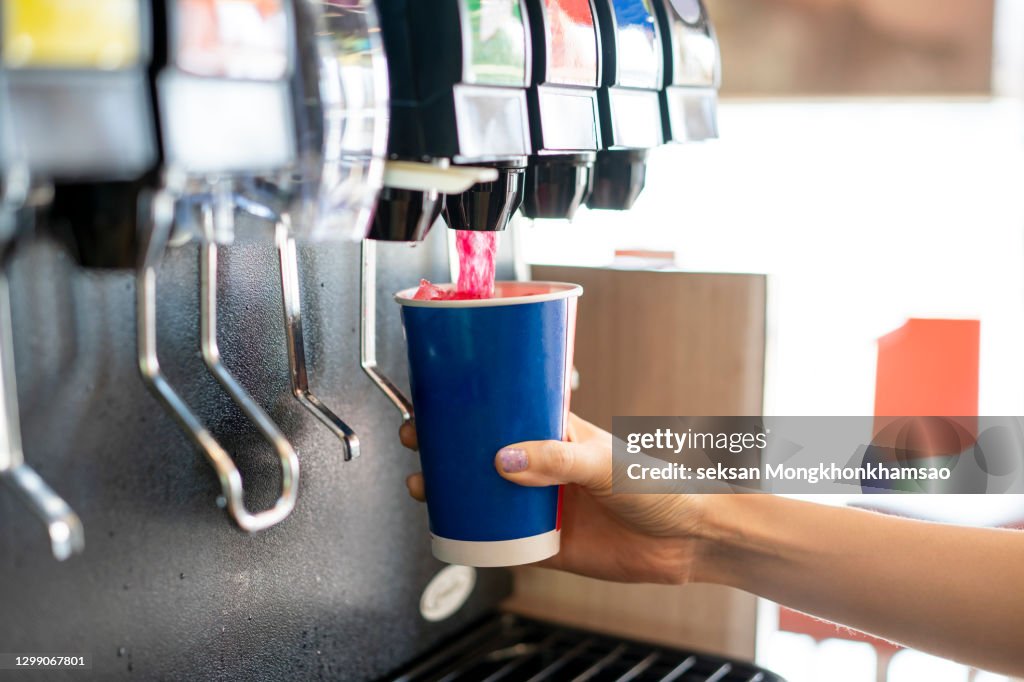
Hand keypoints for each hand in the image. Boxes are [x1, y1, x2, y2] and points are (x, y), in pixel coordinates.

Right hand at [400, 414, 708, 583]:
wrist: (691, 541)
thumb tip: (505, 461)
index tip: (436, 401)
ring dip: (451, 492)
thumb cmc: (662, 486)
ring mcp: (542, 504)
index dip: (468, 405)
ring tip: (423, 488)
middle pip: (482, 453)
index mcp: (557, 432)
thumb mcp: (607, 462)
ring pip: (484, 495)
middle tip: (418, 443)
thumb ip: (558, 459)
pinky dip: (475, 537)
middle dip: (446, 448)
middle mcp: (544, 465)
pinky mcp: (545, 543)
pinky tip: (453, 531)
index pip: (504, 410)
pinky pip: (499, 541)